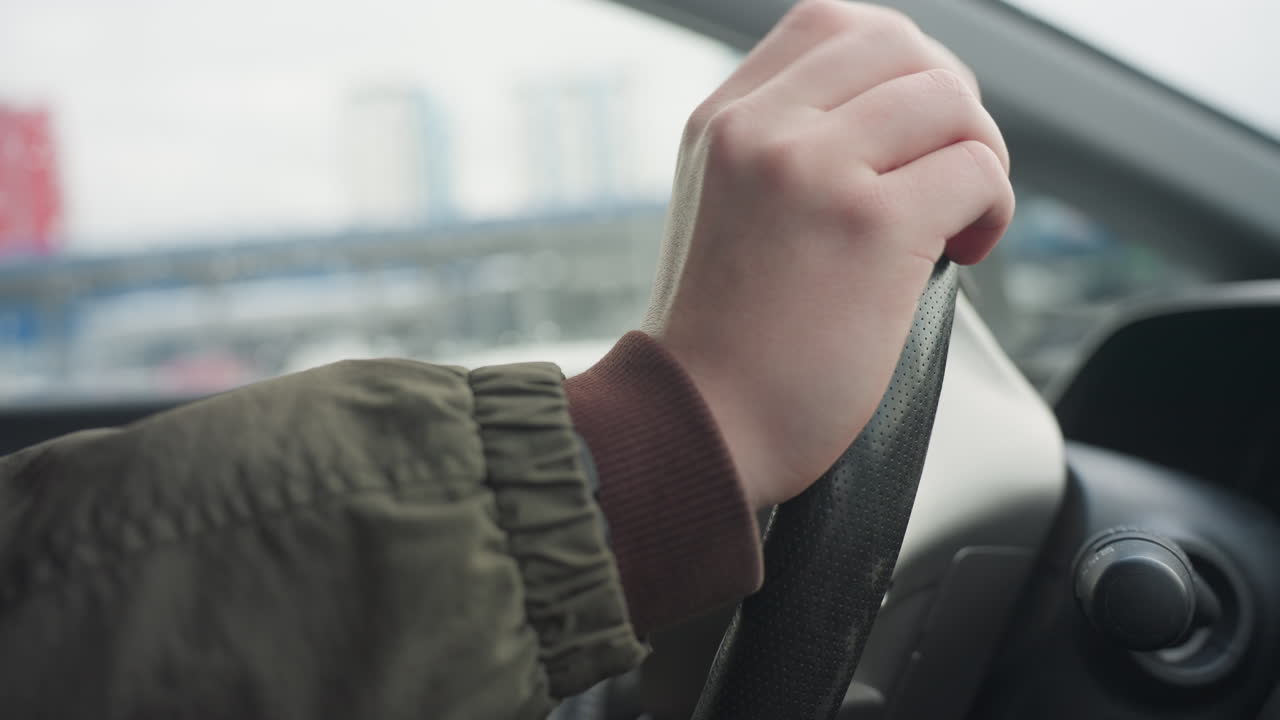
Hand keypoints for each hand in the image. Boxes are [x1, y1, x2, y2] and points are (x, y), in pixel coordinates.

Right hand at [643, 0, 1013, 509]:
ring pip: (950, 100)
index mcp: (722, 121)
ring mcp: (813, 170)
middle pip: (902, 46)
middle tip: (946, 171)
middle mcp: (761, 130)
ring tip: (957, 217)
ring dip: (978, 156)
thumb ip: (780, 148)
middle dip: (949, 104)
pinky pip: (977, 170)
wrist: (699, 427)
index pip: (832, 24)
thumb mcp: (721, 209)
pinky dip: (992, 208)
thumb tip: (894, 117)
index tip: (912, 127)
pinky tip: (962, 251)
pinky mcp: (870, 226)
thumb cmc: (723, 341)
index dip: (897, 63)